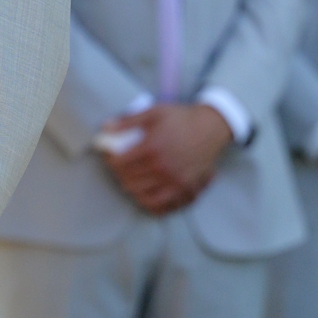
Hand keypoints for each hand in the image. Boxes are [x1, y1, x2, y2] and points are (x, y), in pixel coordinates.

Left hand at [100, 104, 231, 213]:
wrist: (211, 128)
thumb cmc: (181, 119)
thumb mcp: (154, 112)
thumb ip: (128, 121)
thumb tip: (105, 128)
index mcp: (152, 148)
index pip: (120, 163)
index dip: (109, 160)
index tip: (109, 156)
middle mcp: (163, 168)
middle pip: (129, 180)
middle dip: (119, 174)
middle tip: (119, 167)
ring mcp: (175, 181)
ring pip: (142, 195)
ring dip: (132, 188)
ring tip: (130, 179)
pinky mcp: (186, 190)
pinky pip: (162, 205)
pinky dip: (149, 202)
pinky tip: (145, 195)